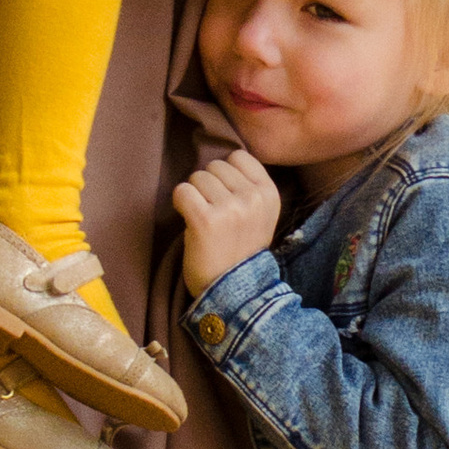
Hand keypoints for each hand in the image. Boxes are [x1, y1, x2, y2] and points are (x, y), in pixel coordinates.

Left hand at [173, 149, 281, 297]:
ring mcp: (230, 208)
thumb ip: (248, 187)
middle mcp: (252, 198)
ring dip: (194, 195)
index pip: (239, 156)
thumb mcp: (260, 216)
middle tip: (212, 211)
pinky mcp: (205, 220)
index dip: (226, 174)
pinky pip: (182, 191)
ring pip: (197, 177)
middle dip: (208, 185)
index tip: (224, 195)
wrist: (233, 292)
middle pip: (215, 166)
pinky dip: (179, 203)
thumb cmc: (240, 251)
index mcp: (269, 194)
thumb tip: (221, 161)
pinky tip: (188, 218)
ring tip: (202, 218)